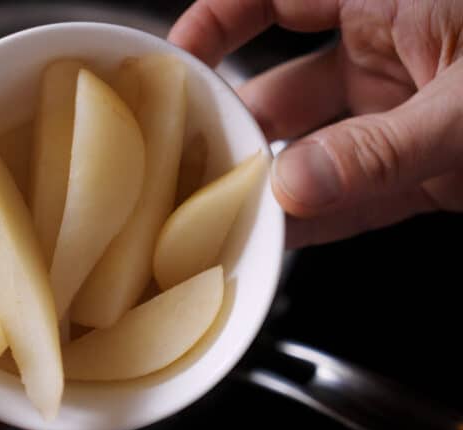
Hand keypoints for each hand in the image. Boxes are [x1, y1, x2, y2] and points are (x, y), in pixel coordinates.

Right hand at [170, 0, 462, 246]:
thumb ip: (382, 147)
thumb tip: (298, 184)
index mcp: (387, 2)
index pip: (273, 0)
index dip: (214, 26)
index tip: (174, 68)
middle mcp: (384, 53)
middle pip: (279, 92)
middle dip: (235, 134)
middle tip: (197, 172)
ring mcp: (400, 112)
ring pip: (313, 152)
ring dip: (274, 189)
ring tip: (232, 217)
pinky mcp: (421, 168)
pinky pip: (356, 196)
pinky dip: (321, 221)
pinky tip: (283, 239)